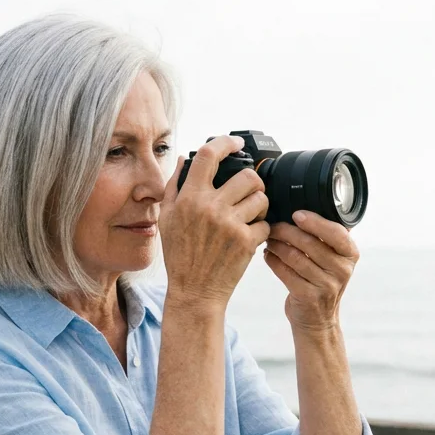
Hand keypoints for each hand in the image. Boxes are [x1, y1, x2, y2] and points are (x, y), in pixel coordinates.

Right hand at [159, 135, 270, 311]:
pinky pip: (266, 223)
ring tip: (248, 217)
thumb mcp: (168, 219)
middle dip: (252, 182)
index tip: (236, 143)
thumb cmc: (180, 256)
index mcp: (189, 198)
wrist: (194, 291)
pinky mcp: (247, 242)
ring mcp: (230, 225)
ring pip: (261, 198)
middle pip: (248, 176)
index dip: (226, 142)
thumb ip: (175, 185)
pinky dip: (261, 229)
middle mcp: (210, 207)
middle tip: (248, 193)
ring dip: (258, 206)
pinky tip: (249, 237)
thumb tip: (187, 158)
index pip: (209, 155)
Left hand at [262, 211, 359, 330]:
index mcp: (351, 255)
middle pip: (310, 243)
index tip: (296, 214)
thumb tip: (310, 203)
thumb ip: (328, 236)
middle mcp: (342, 270)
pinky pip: (285, 272)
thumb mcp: (334, 259)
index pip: (336, 232)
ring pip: (295, 257)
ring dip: (277, 245)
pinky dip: (273, 261)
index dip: (315, 222)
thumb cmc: (322, 281)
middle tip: (273, 226)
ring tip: (269, 239)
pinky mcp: (308, 297)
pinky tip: (267, 254)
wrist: (317, 320)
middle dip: (287, 231)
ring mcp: (326, 286)